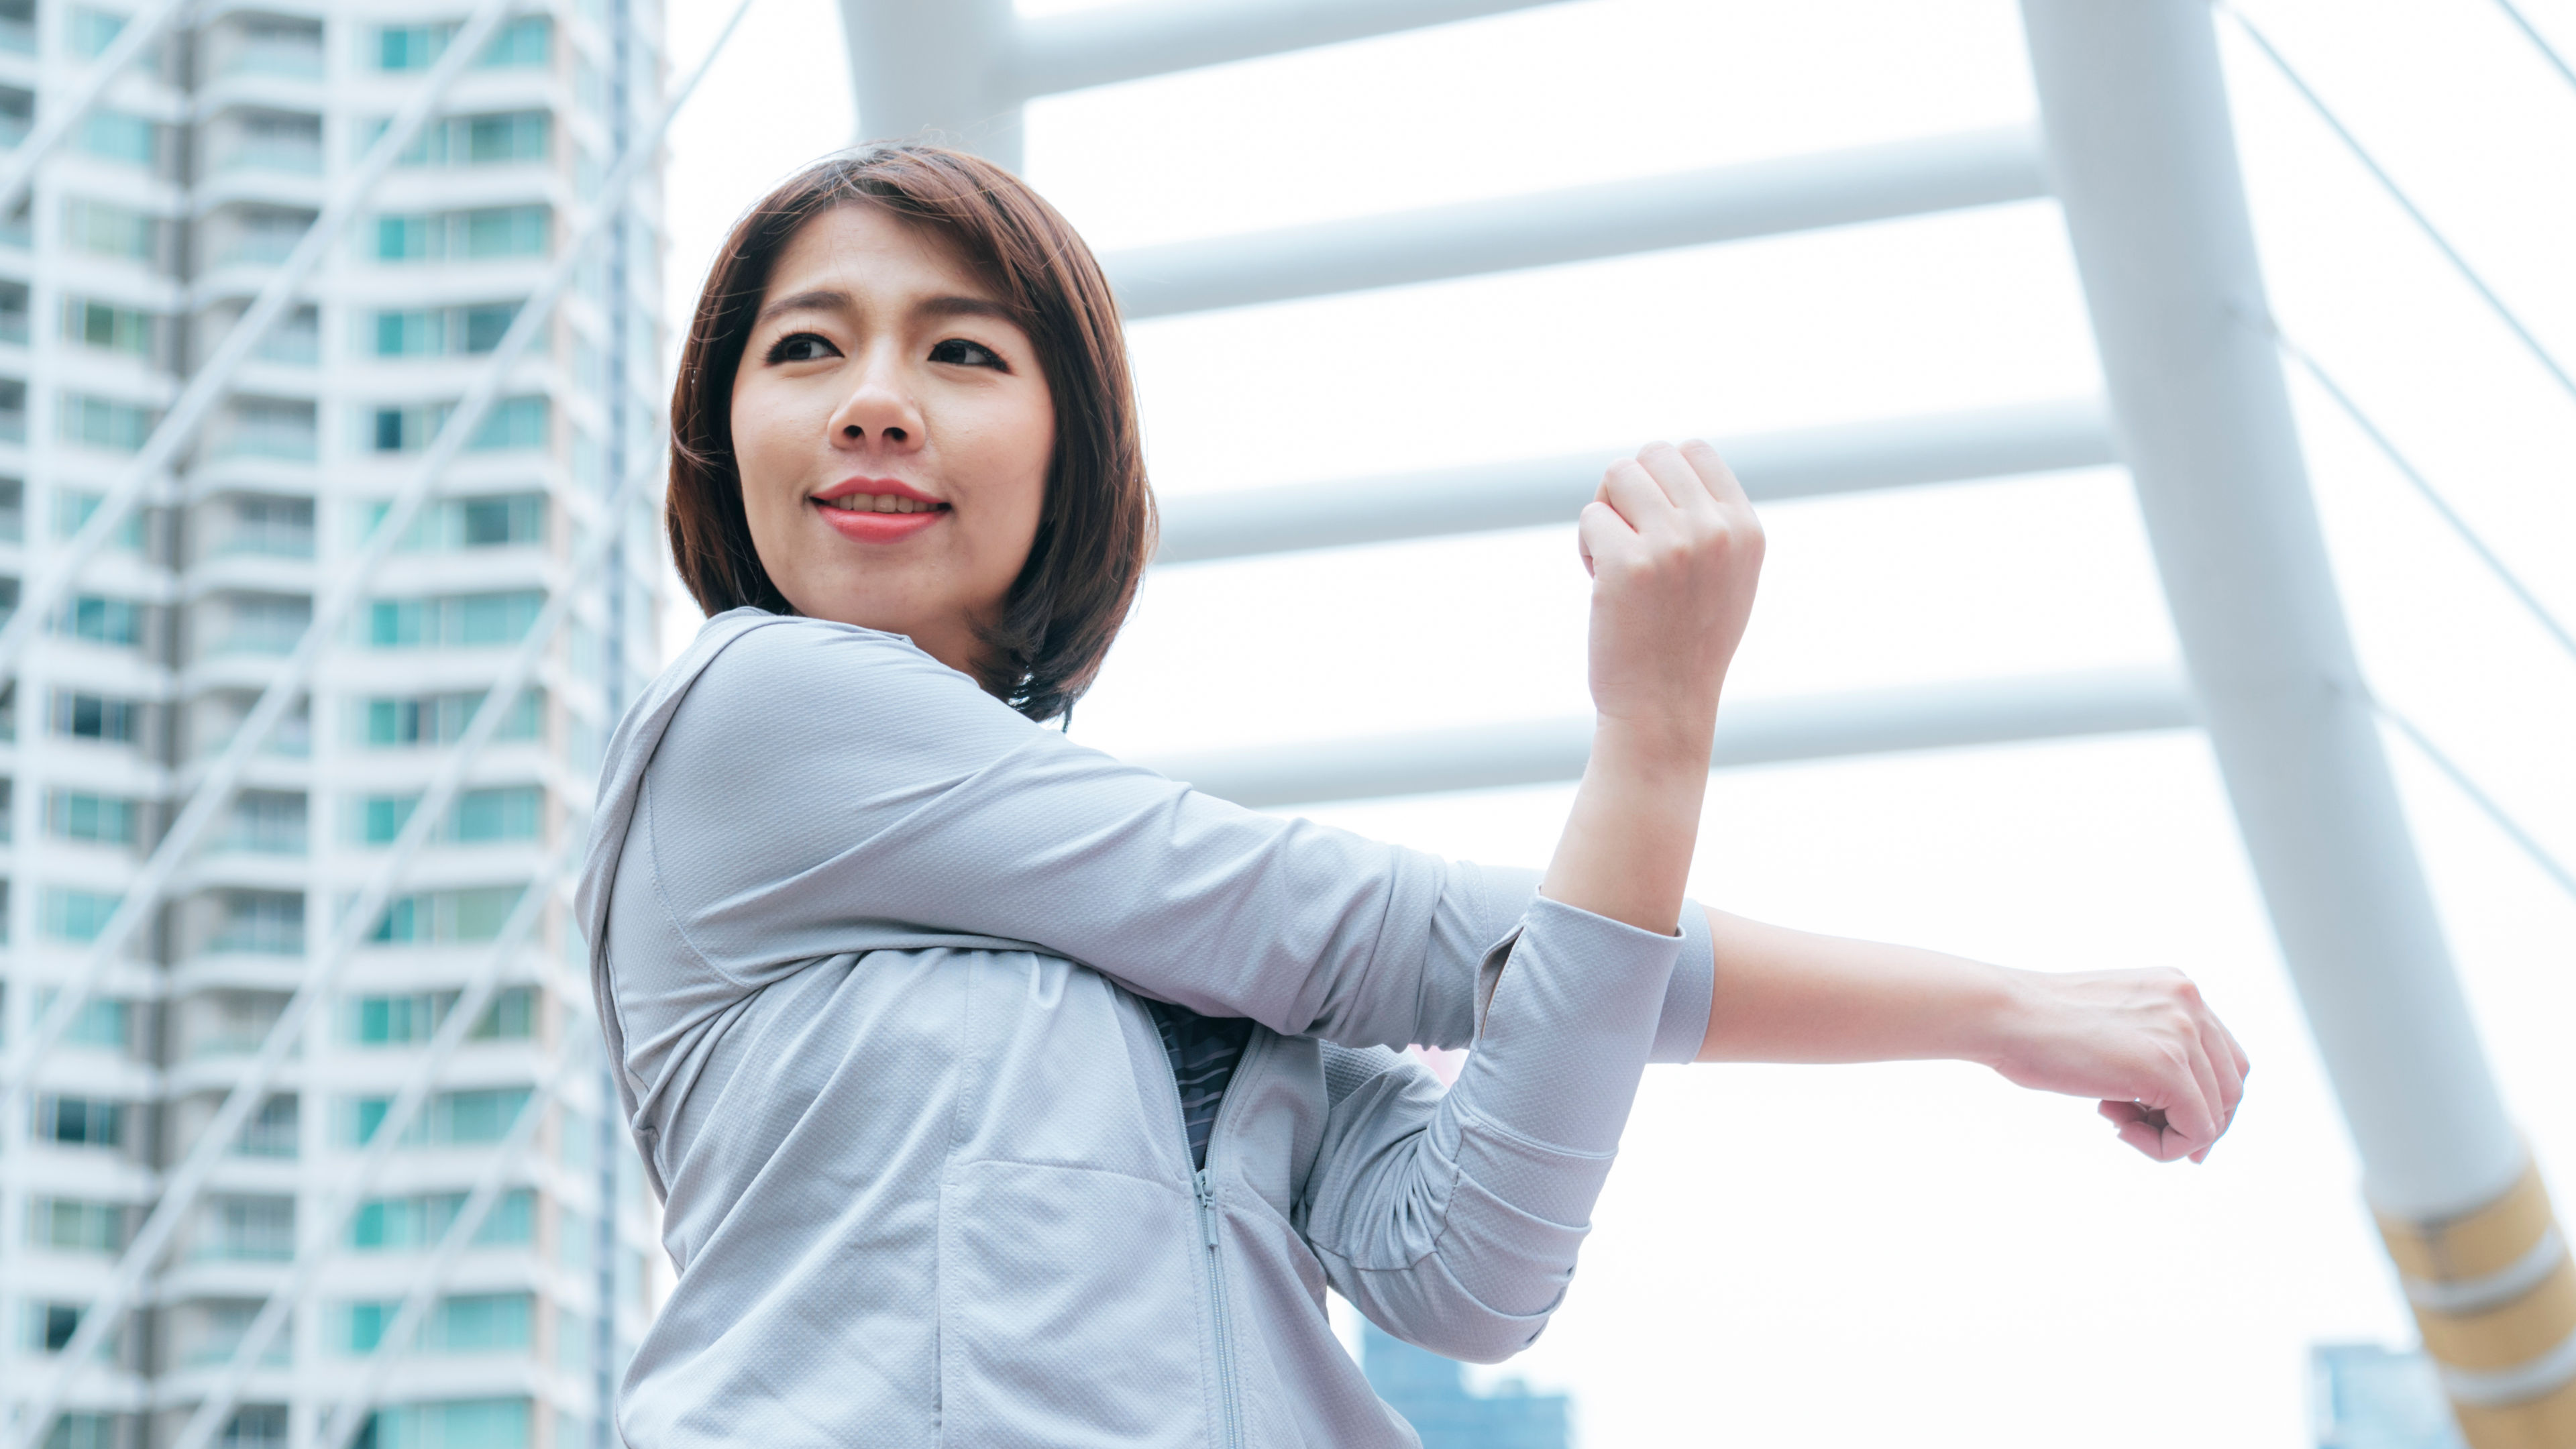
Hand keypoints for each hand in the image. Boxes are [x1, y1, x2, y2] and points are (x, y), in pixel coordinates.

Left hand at [1578, 441, 1763, 748]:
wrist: (1664, 707)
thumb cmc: (1688, 642)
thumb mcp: (1727, 575)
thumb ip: (1713, 519)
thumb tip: (1674, 455)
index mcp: (1745, 528)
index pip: (1694, 450)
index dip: (1662, 479)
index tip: (1657, 524)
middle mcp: (1715, 530)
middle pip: (1652, 454)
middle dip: (1629, 492)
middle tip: (1630, 544)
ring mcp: (1673, 545)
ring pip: (1617, 475)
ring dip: (1606, 515)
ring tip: (1617, 563)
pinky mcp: (1628, 564)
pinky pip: (1590, 517)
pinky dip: (1587, 548)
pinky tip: (1602, 587)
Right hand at [1983, 968, 2248, 1162]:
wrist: (2002, 1014)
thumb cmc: (2037, 1025)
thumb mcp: (2112, 1023)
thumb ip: (2151, 1045)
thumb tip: (2183, 1111)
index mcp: (2177, 987)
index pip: (2224, 1058)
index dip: (2204, 1100)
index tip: (2162, 1122)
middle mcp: (2190, 1003)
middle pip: (2231, 1088)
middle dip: (2192, 1122)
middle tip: (2139, 1132)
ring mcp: (2183, 1034)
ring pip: (2215, 1114)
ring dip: (2169, 1134)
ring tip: (2116, 1121)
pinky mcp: (2167, 1069)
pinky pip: (2196, 1131)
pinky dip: (2164, 1146)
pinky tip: (2118, 1129)